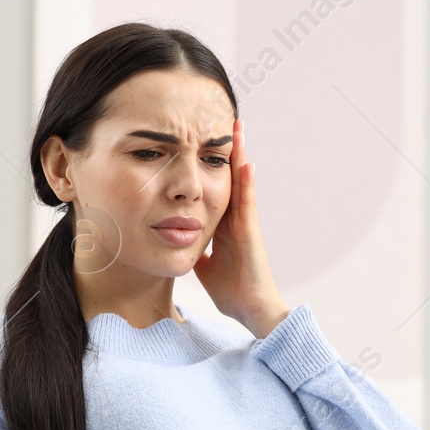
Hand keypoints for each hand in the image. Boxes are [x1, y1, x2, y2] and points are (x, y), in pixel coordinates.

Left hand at [191, 117, 290, 338]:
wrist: (251, 310)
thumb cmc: (232, 291)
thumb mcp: (204, 266)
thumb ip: (195, 249)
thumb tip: (177, 241)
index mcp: (224, 225)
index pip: (214, 187)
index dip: (209, 165)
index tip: (202, 141)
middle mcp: (235, 218)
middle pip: (228, 176)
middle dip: (225, 149)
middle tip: (222, 119)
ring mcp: (245, 223)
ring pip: (240, 181)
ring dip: (239, 154)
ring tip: (236, 127)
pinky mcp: (251, 232)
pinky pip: (248, 203)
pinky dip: (246, 182)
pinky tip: (244, 162)